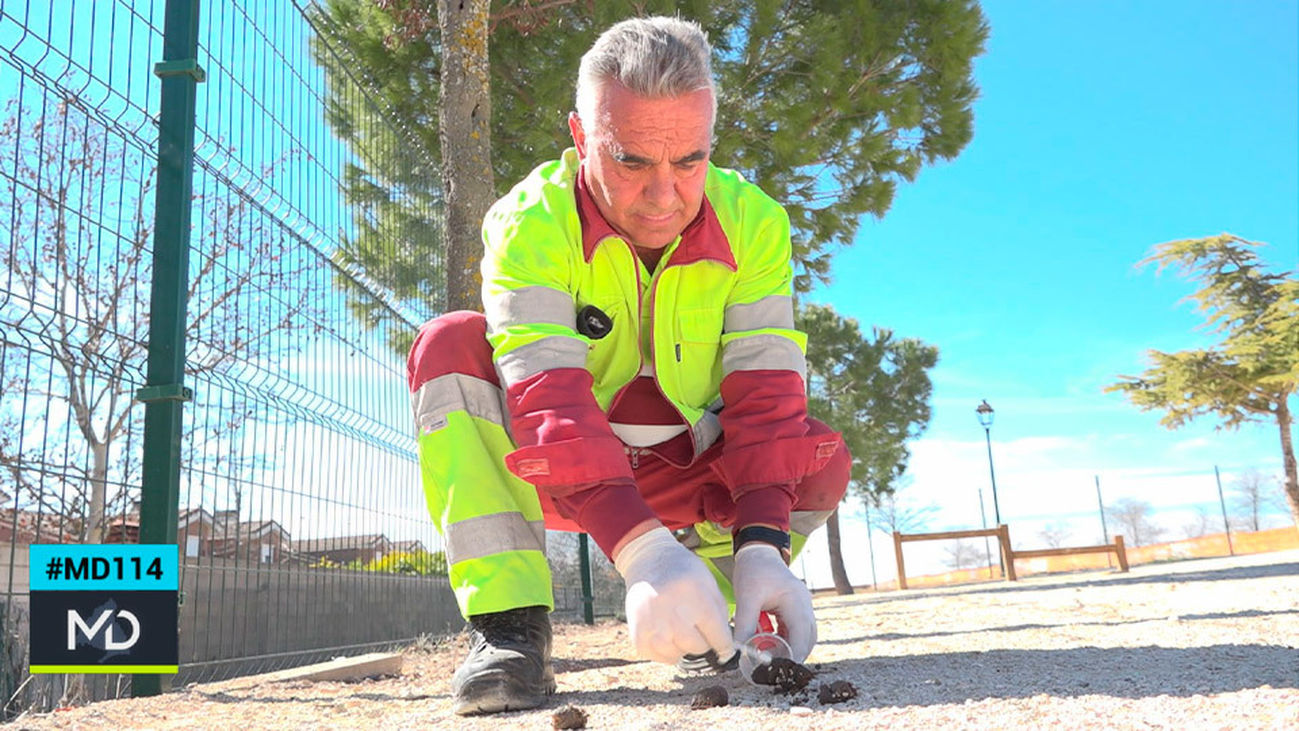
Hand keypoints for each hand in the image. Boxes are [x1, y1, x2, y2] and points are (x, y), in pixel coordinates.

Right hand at [614, 527, 735, 663]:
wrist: (648, 560)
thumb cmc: (684, 573)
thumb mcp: (709, 585)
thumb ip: (720, 616)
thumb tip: (725, 648)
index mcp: (696, 596)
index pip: (718, 636)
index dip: (725, 645)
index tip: (725, 648)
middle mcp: (673, 612)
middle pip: (698, 647)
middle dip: (702, 641)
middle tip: (695, 627)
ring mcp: (652, 624)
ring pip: (677, 655)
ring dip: (682, 646)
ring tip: (679, 628)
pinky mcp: (638, 633)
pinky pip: (657, 657)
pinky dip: (664, 651)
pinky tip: (666, 634)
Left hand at [732, 542, 815, 661]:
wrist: (757, 552)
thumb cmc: (753, 571)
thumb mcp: (746, 597)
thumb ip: (744, 624)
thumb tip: (739, 650)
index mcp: (796, 601)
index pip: (801, 635)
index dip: (793, 655)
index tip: (778, 669)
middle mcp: (804, 605)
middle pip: (807, 639)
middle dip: (792, 654)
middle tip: (774, 667)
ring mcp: (802, 606)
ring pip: (802, 636)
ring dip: (788, 646)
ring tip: (768, 654)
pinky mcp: (795, 608)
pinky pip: (794, 629)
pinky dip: (783, 637)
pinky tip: (766, 639)